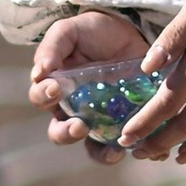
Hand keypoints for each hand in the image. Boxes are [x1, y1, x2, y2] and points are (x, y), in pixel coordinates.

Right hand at [30, 9, 154, 164]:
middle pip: (62, 133)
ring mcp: (102, 120)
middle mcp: (74, 110)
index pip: (41, 99)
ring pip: (95, 148)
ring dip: (102, 155)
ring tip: (115, 151)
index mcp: (56, 88)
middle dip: (67, 134)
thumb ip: (53, 46)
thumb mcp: (71, 30)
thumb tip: (38, 72)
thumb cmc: (93, 31)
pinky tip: (147, 148)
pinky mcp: (127, 124)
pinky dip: (137, 149)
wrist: (130, 32)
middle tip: (79, 126)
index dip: (44, 97)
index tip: (55, 88)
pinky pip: (129, 144)